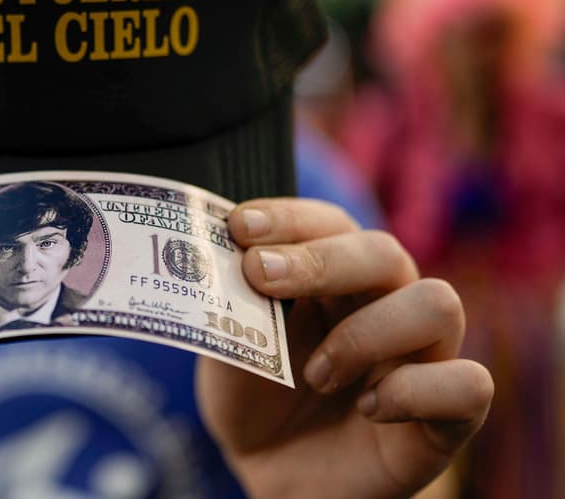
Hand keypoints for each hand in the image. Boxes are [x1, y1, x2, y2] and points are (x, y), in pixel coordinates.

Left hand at [196, 199, 492, 498]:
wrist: (273, 478)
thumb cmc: (255, 402)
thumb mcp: (227, 351)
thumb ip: (229, 306)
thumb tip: (220, 259)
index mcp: (334, 278)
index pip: (330, 223)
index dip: (289, 218)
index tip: (239, 226)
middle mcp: (386, 305)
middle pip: (384, 252)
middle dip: (320, 260)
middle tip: (261, 277)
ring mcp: (422, 358)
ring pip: (439, 304)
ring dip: (365, 334)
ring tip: (316, 376)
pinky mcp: (446, 417)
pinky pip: (469, 384)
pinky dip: (415, 391)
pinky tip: (368, 410)